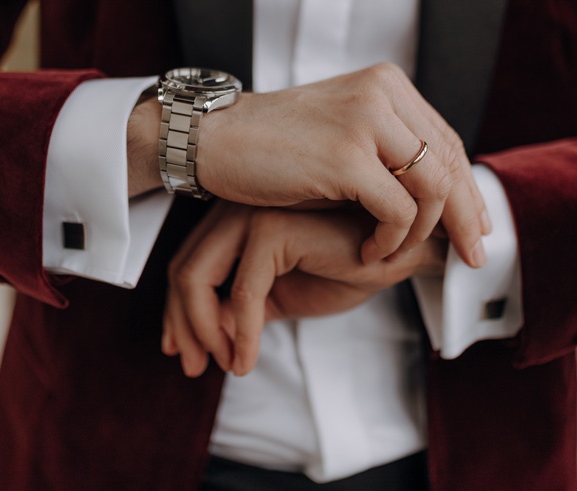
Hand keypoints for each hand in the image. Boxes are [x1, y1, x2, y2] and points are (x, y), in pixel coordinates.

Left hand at [161, 201, 446, 376]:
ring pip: (198, 279)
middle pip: (183, 270)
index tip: (182, 352)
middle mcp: (236, 209)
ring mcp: (252, 214)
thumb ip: (238, 310)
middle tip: (193, 366)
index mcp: (235, 218)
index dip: (177, 312)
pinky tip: (246, 360)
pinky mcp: (273, 229)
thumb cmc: (345, 267)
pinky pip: (242, 293)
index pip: (187, 263)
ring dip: (204, 332)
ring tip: (225, 365)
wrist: (399, 252)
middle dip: (183, 325)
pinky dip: (239, 333)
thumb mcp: (280, 296)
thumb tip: (199, 337)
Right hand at [195, 62, 490, 265]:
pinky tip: (372, 252)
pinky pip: (397, 210)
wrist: (212, 140)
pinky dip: (392, 239)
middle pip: (448, 162)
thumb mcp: (341, 135)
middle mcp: (382, 93)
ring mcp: (365, 121)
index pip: (445, 140)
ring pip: (432, 187)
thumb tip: (441, 195)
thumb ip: (387, 151)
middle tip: (471, 253)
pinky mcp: (346, 156)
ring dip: (425, 231)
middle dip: (465, 216)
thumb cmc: (272, 145)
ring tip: (404, 255)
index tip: (475, 224)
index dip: (465, 188)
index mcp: (385, 84)